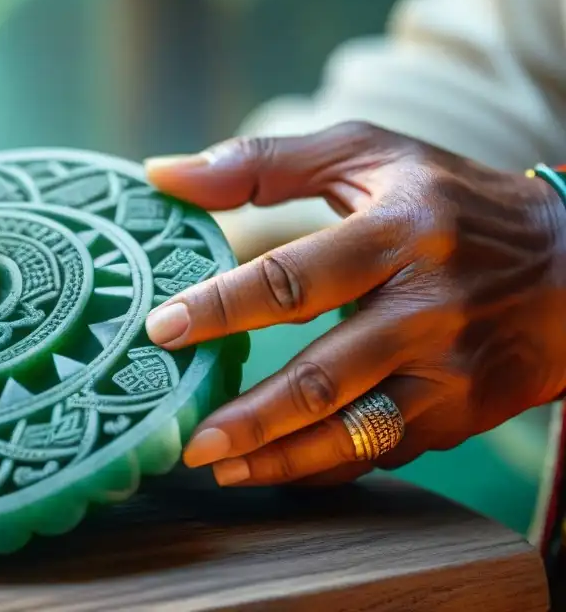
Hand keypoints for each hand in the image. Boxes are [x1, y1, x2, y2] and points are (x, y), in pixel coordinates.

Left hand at [143, 122, 565, 485]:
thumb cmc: (451, 200)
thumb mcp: (369, 156)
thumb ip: (263, 162)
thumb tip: (163, 173)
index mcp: (396, 233)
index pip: (294, 279)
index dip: (222, 307)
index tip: (162, 330)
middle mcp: (427, 309)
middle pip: (321, 378)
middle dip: (248, 417)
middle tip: (186, 437)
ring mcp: (450, 371)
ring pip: (353, 433)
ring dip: (279, 459)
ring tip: (216, 465)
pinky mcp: (463, 414)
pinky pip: (380, 451)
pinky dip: (323, 466)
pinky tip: (273, 469)